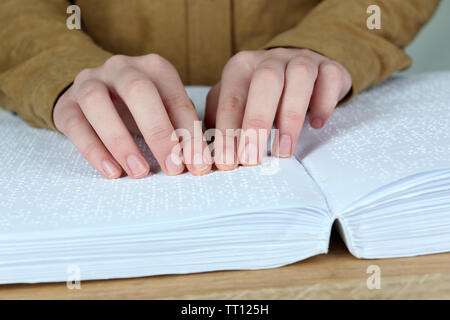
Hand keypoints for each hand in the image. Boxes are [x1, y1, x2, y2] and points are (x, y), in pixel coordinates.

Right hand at [54, 54, 211, 178]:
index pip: (175, 99)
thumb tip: (198, 162)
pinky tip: (112, 172)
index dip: (189, 134)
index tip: (198, 165)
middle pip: (138, 91)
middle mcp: (121, 68)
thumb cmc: (140, 107)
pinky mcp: (66, 104)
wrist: (96, 93)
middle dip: (159, 132)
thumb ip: (180, 130)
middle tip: (173, 168)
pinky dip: (93, 150)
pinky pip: (75, 125)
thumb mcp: (165, 110)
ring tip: (140, 171)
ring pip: (98, 103)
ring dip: (121, 141)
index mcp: (154, 68)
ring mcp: (89, 82)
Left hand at [205, 48, 351, 169]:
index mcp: (241, 67)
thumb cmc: (260, 94)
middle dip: (256, 122)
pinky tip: (316, 124)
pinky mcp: (328, 67)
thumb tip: (208, 153)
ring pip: (299, 78)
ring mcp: (301, 60)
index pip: (232, 99)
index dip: (228, 132)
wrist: (297, 67)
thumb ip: (221, 121)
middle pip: (264, 82)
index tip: (226, 162)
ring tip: (284, 150)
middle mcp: (270, 59)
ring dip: (291, 116)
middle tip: (252, 159)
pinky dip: (324, 102)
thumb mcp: (235, 101)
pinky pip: (329, 78)